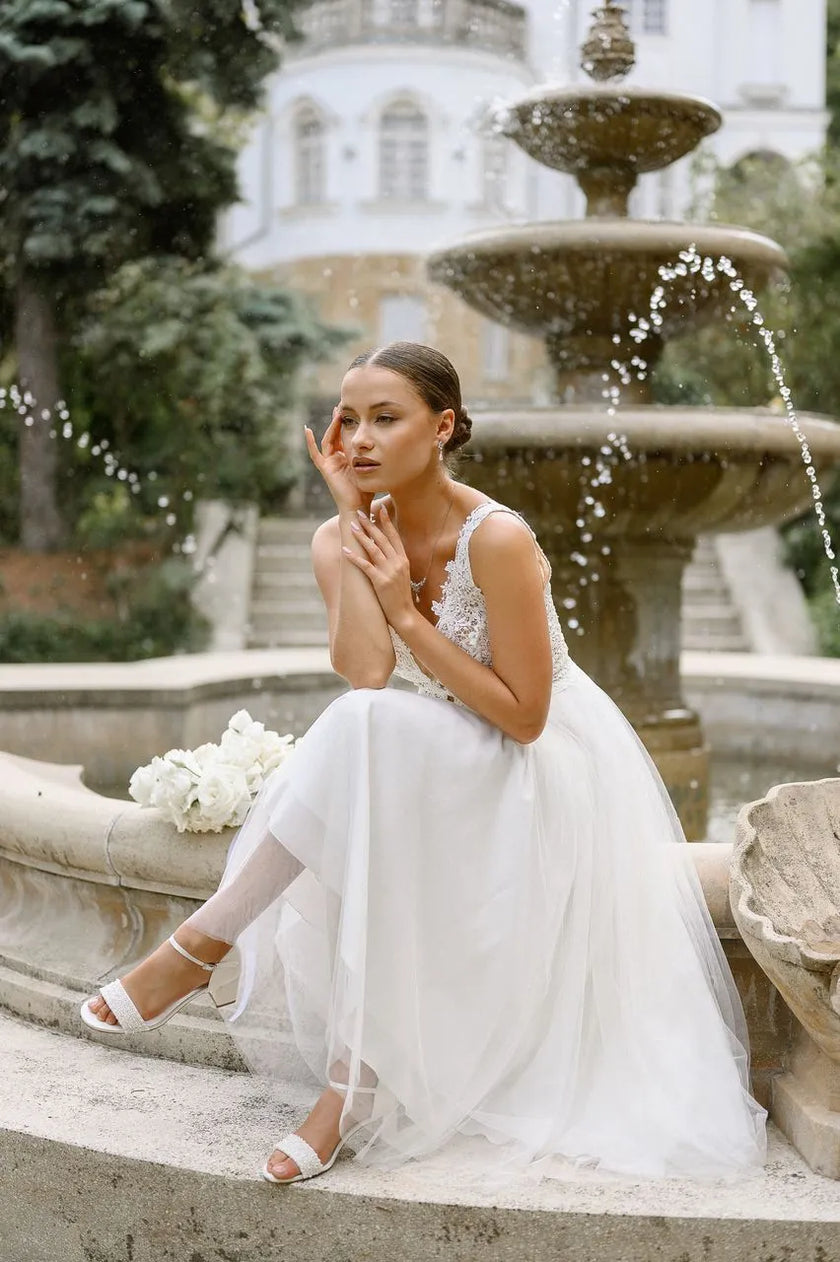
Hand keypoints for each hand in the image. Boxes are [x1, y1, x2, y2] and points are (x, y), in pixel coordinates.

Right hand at [305, 408, 372, 514]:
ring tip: (336, 412)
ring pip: (328, 440)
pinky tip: (307, 429)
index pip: (344, 438)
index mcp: (346, 459)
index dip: (347, 425)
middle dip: (338, 421)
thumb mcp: (372, 469)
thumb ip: (375, 458)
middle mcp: (336, 460)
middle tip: (342, 406)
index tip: (353, 411)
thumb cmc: (367, 492)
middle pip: (335, 436)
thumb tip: (392, 446)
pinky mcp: (325, 469)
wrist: (359, 507)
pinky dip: (310, 442)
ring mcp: (330, 464)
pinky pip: (315, 454)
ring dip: (332, 426)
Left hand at [341, 503, 415, 630]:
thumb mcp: (402, 575)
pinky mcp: (380, 581)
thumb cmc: (401, 596)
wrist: (405, 614)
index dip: (387, 522)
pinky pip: (365, 566)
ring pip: (373, 549)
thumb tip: (385, 550)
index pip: (394, 536)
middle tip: (360, 513)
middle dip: (370, 524)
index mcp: (404, 560)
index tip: (380, 509)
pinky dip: (354, 557)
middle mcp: (398, 563)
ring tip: (352, 525)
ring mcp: (389, 572)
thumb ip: (395, 561)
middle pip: (382, 539)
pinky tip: (345, 550)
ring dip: (361, 536)